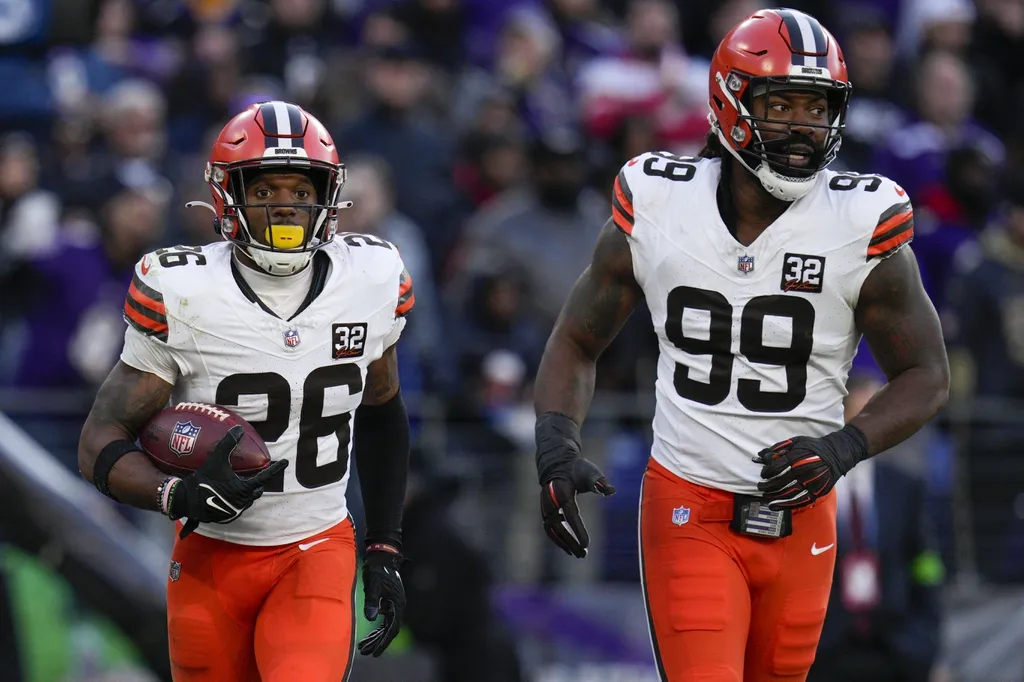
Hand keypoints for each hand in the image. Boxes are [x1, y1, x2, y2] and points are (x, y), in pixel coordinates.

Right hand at [169, 425, 287, 538]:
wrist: (187, 501)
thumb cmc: (204, 480)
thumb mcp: (216, 460)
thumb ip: (227, 444)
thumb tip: (238, 429)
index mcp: (244, 488)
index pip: (265, 476)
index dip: (276, 468)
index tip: (285, 462)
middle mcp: (243, 501)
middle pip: (257, 490)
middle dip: (259, 482)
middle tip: (260, 473)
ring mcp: (235, 511)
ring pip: (248, 499)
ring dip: (248, 492)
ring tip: (244, 483)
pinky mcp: (227, 516)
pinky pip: (238, 506)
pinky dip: (238, 499)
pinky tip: (231, 493)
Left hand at [358, 547, 406, 656]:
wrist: (381, 556)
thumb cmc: (377, 570)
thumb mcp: (373, 586)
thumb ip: (372, 601)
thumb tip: (371, 618)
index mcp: (397, 603)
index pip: (392, 628)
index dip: (383, 642)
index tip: (375, 653)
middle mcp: (398, 605)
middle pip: (389, 629)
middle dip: (377, 642)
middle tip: (364, 652)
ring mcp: (394, 603)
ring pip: (386, 625)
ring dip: (375, 636)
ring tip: (362, 647)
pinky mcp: (389, 600)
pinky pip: (383, 618)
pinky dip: (376, 627)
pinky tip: (368, 633)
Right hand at [541, 458, 615, 557]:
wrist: (558, 463)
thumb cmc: (577, 468)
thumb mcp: (590, 472)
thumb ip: (600, 482)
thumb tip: (611, 490)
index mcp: (562, 493)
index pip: (570, 515)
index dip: (578, 530)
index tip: (586, 544)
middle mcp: (551, 502)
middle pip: (559, 527)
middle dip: (571, 542)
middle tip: (584, 554)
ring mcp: (545, 508)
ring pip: (552, 531)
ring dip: (564, 544)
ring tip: (579, 555)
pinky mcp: (545, 512)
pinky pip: (550, 529)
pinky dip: (558, 540)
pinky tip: (569, 549)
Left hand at [753, 424, 867, 509]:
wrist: (837, 454)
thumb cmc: (814, 447)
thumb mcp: (796, 441)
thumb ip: (779, 448)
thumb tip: (761, 454)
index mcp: (797, 457)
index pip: (776, 468)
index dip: (767, 473)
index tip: (763, 475)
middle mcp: (804, 470)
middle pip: (780, 481)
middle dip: (767, 486)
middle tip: (760, 487)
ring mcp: (811, 482)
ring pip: (788, 493)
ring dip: (774, 496)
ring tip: (765, 496)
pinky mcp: (817, 491)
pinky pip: (800, 501)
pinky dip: (786, 505)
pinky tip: (775, 506)